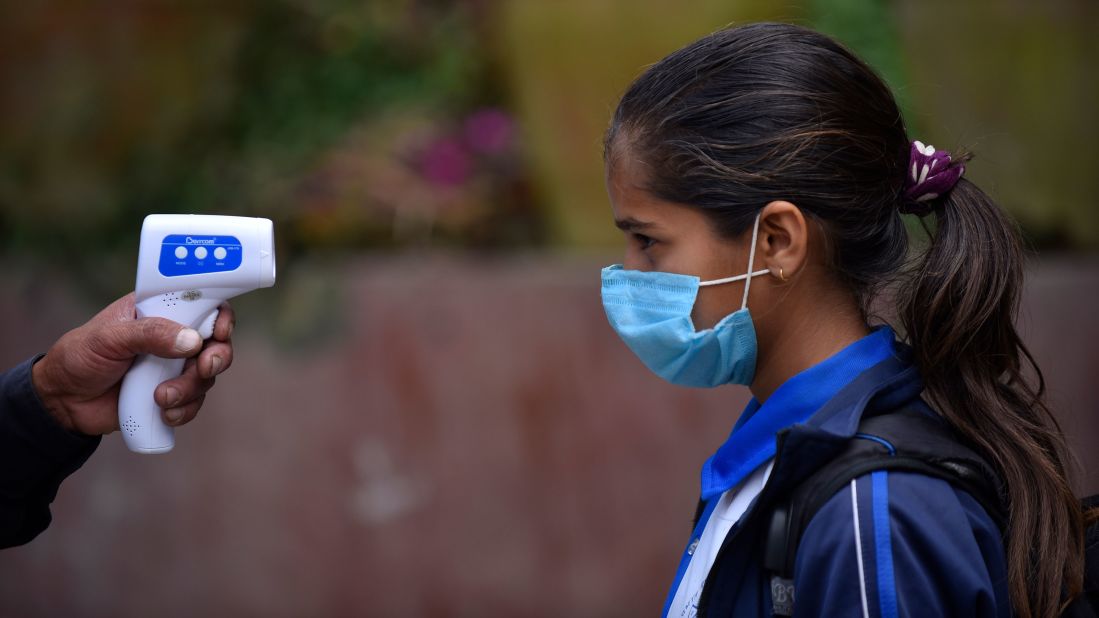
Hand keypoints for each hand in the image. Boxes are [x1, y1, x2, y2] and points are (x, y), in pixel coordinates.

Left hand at [30, 293, 234, 435]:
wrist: (63, 402)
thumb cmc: (80, 357)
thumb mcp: (109, 337)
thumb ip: (150, 334)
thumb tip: (192, 341)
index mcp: (161, 310)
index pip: (203, 304)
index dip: (220, 315)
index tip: (220, 331)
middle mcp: (174, 337)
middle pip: (217, 342)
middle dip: (217, 357)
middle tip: (204, 368)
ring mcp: (175, 367)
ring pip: (207, 376)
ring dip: (190, 389)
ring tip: (160, 397)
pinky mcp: (173, 394)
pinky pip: (195, 402)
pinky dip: (184, 410)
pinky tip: (163, 412)